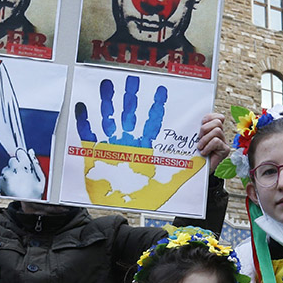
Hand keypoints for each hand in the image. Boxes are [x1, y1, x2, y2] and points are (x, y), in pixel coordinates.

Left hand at [0, 148, 44, 198]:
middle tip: (22, 177)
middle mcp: (13, 169)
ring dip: (10, 174)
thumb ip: (35, 163)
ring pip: (6, 169)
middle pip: (12, 160)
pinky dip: (5, 181)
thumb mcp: (40, 178)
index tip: (24, 163)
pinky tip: (12, 187)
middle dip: (16, 166)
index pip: (19, 152)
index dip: (22, 158)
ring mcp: (5, 176)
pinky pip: (1, 177)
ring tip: (18, 184)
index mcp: (24, 165)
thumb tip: (31, 152)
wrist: (26, 206)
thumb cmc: (35, 193)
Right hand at [71, 74, 204, 209]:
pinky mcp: (94, 151)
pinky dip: (84, 121)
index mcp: (144, 146)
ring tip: (107, 84)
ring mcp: (110, 144)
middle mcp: (127, 141)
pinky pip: (88, 133)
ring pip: (109, 119)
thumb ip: (182, 172)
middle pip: (130, 115)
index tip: (161, 91)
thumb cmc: (142, 194)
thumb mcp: (166, 184)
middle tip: (134, 79)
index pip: (151, 122)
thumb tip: (199, 162)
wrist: (120, 203)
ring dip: (108, 103)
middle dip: (132, 97)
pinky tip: (83, 106)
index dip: (156, 107)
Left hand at [196, 112, 228, 171]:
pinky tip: (204, 152)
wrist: (199, 171)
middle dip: (205, 128)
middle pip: (218, 122)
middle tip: (199, 137)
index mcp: (213, 131)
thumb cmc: (196, 156)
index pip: (217, 117)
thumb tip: (189, 123)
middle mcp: (220, 136)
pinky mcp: (224, 150)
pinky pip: (217, 141)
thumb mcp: (194, 141)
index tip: (201, 123)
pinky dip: (208, 146)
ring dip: (205, 138)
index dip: (209, 117)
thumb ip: (196, 132)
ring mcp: (223, 143)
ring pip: (217, 131)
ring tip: (200, 147)